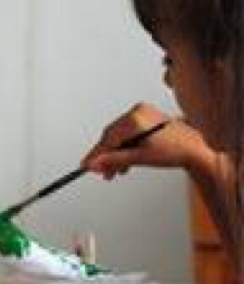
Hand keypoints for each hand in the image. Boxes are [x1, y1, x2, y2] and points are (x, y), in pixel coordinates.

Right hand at [81, 103, 209, 178]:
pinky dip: (126, 146)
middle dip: (107, 156)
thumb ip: (115, 160)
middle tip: (101, 171)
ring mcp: (142, 113)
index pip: (108, 138)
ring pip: (120, 135)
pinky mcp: (146, 117)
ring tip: (116, 170)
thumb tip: (95, 163)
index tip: (86, 164)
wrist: (197, 149)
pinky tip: (125, 160)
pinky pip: (128, 132)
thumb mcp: (141, 158)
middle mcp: (137, 112)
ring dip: (117, 153)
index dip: (97, 154)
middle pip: (112, 136)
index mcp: (135, 118)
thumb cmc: (177, 151)